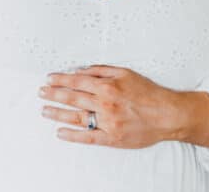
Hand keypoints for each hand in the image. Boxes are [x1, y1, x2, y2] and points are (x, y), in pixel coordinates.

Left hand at [38, 65, 184, 147]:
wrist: (168, 114)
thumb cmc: (147, 92)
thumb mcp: (124, 72)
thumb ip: (101, 70)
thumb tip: (79, 70)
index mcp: (107, 86)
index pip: (76, 82)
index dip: (60, 80)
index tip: (48, 79)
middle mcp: (105, 104)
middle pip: (72, 98)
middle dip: (53, 94)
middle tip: (40, 92)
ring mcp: (108, 122)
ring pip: (76, 117)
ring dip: (57, 113)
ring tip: (44, 110)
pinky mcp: (112, 138)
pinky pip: (87, 137)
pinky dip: (72, 136)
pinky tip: (59, 133)